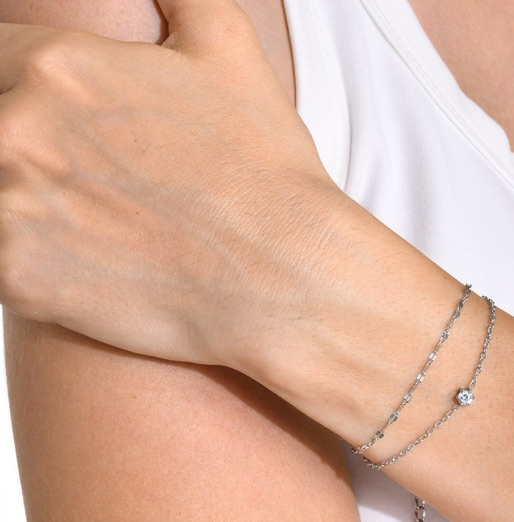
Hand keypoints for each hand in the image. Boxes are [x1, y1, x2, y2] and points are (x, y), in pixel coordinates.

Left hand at [0, 0, 341, 368]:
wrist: (285, 278)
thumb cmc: (265, 174)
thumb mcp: (229, 50)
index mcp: (56, 66)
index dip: (23, 93)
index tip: (58, 131)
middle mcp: (19, 130)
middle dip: (27, 153)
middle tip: (87, 185)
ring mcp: (12, 208)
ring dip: (22, 206)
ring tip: (85, 226)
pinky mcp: (19, 279)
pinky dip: (26, 262)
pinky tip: (82, 265)